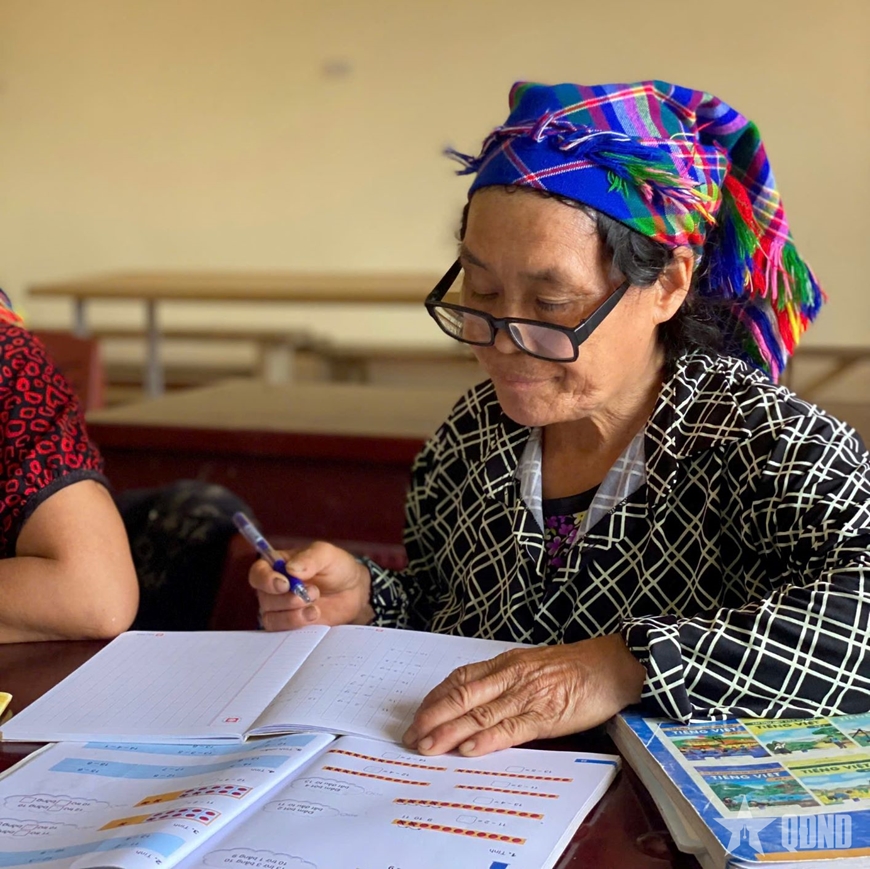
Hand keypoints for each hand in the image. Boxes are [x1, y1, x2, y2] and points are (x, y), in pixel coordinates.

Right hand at [248, 541, 373, 629]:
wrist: (354, 591)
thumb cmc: (337, 567)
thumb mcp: (327, 555)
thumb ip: (310, 558)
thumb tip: (290, 570)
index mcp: (278, 566)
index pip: (258, 573)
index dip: (266, 580)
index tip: (285, 584)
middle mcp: (274, 588)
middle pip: (264, 598)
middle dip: (288, 599)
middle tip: (313, 593)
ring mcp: (281, 609)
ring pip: (271, 617)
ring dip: (292, 615)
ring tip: (315, 608)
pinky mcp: (291, 626)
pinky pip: (282, 632)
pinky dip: (297, 626)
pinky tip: (314, 616)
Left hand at [402, 634, 645, 755]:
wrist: (613, 664)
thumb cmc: (574, 667)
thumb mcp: (532, 665)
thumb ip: (505, 680)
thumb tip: (476, 702)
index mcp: (506, 664)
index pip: (460, 679)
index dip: (435, 699)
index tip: (417, 716)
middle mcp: (511, 676)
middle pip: (462, 695)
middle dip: (433, 717)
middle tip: (412, 736)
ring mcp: (528, 694)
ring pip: (481, 713)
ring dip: (451, 731)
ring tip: (429, 746)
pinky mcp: (547, 714)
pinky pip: (512, 728)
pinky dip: (488, 739)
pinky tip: (469, 748)